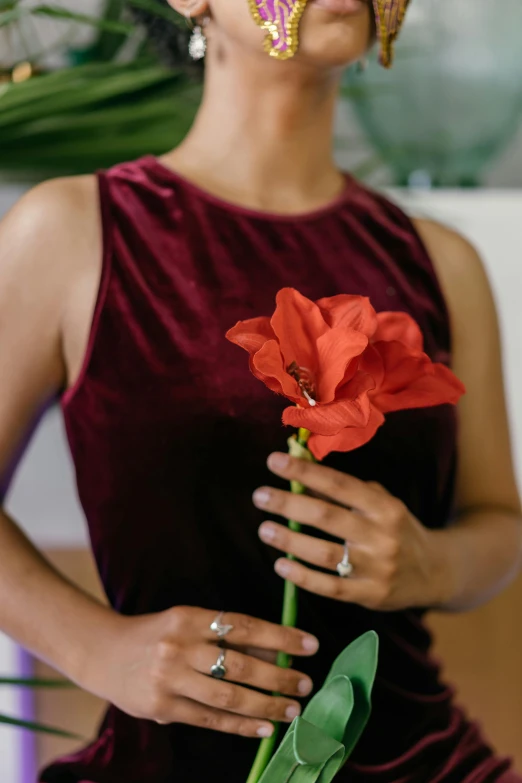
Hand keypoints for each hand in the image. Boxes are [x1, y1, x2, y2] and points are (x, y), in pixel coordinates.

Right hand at [80, 605, 318, 738]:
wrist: (103, 653)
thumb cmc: (156, 634)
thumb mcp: (187, 622)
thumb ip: (224, 637)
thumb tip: (274, 654)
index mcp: (188, 617)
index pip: (243, 626)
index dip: (280, 637)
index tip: (310, 644)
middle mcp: (179, 646)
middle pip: (239, 664)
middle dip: (278, 676)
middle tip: (305, 682)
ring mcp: (169, 679)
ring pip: (228, 696)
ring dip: (266, 705)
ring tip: (293, 709)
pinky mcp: (162, 708)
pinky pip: (210, 719)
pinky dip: (241, 725)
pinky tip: (265, 727)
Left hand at [254, 452, 444, 611]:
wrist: (436, 571)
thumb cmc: (398, 529)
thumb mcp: (382, 503)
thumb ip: (346, 492)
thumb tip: (300, 473)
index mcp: (384, 507)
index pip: (339, 485)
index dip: (305, 471)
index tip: (275, 461)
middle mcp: (382, 536)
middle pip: (327, 517)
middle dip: (289, 504)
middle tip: (260, 496)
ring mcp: (377, 568)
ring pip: (324, 553)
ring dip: (290, 540)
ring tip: (264, 529)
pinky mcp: (370, 596)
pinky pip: (330, 587)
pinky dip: (302, 576)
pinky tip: (281, 564)